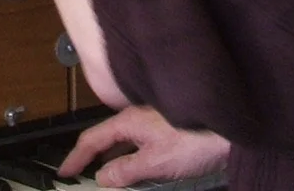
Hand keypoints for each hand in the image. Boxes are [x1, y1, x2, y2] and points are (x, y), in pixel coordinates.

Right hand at [59, 106, 231, 187]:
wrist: (230, 129)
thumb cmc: (194, 142)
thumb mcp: (155, 162)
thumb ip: (125, 170)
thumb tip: (100, 176)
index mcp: (129, 121)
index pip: (92, 139)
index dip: (76, 157)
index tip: (63, 173)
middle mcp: (138, 116)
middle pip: (106, 137)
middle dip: (91, 156)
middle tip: (79, 174)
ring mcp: (154, 120)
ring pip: (123, 140)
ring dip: (111, 157)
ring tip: (106, 176)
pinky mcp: (168, 128)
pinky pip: (139, 142)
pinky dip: (129, 156)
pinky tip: (136, 168)